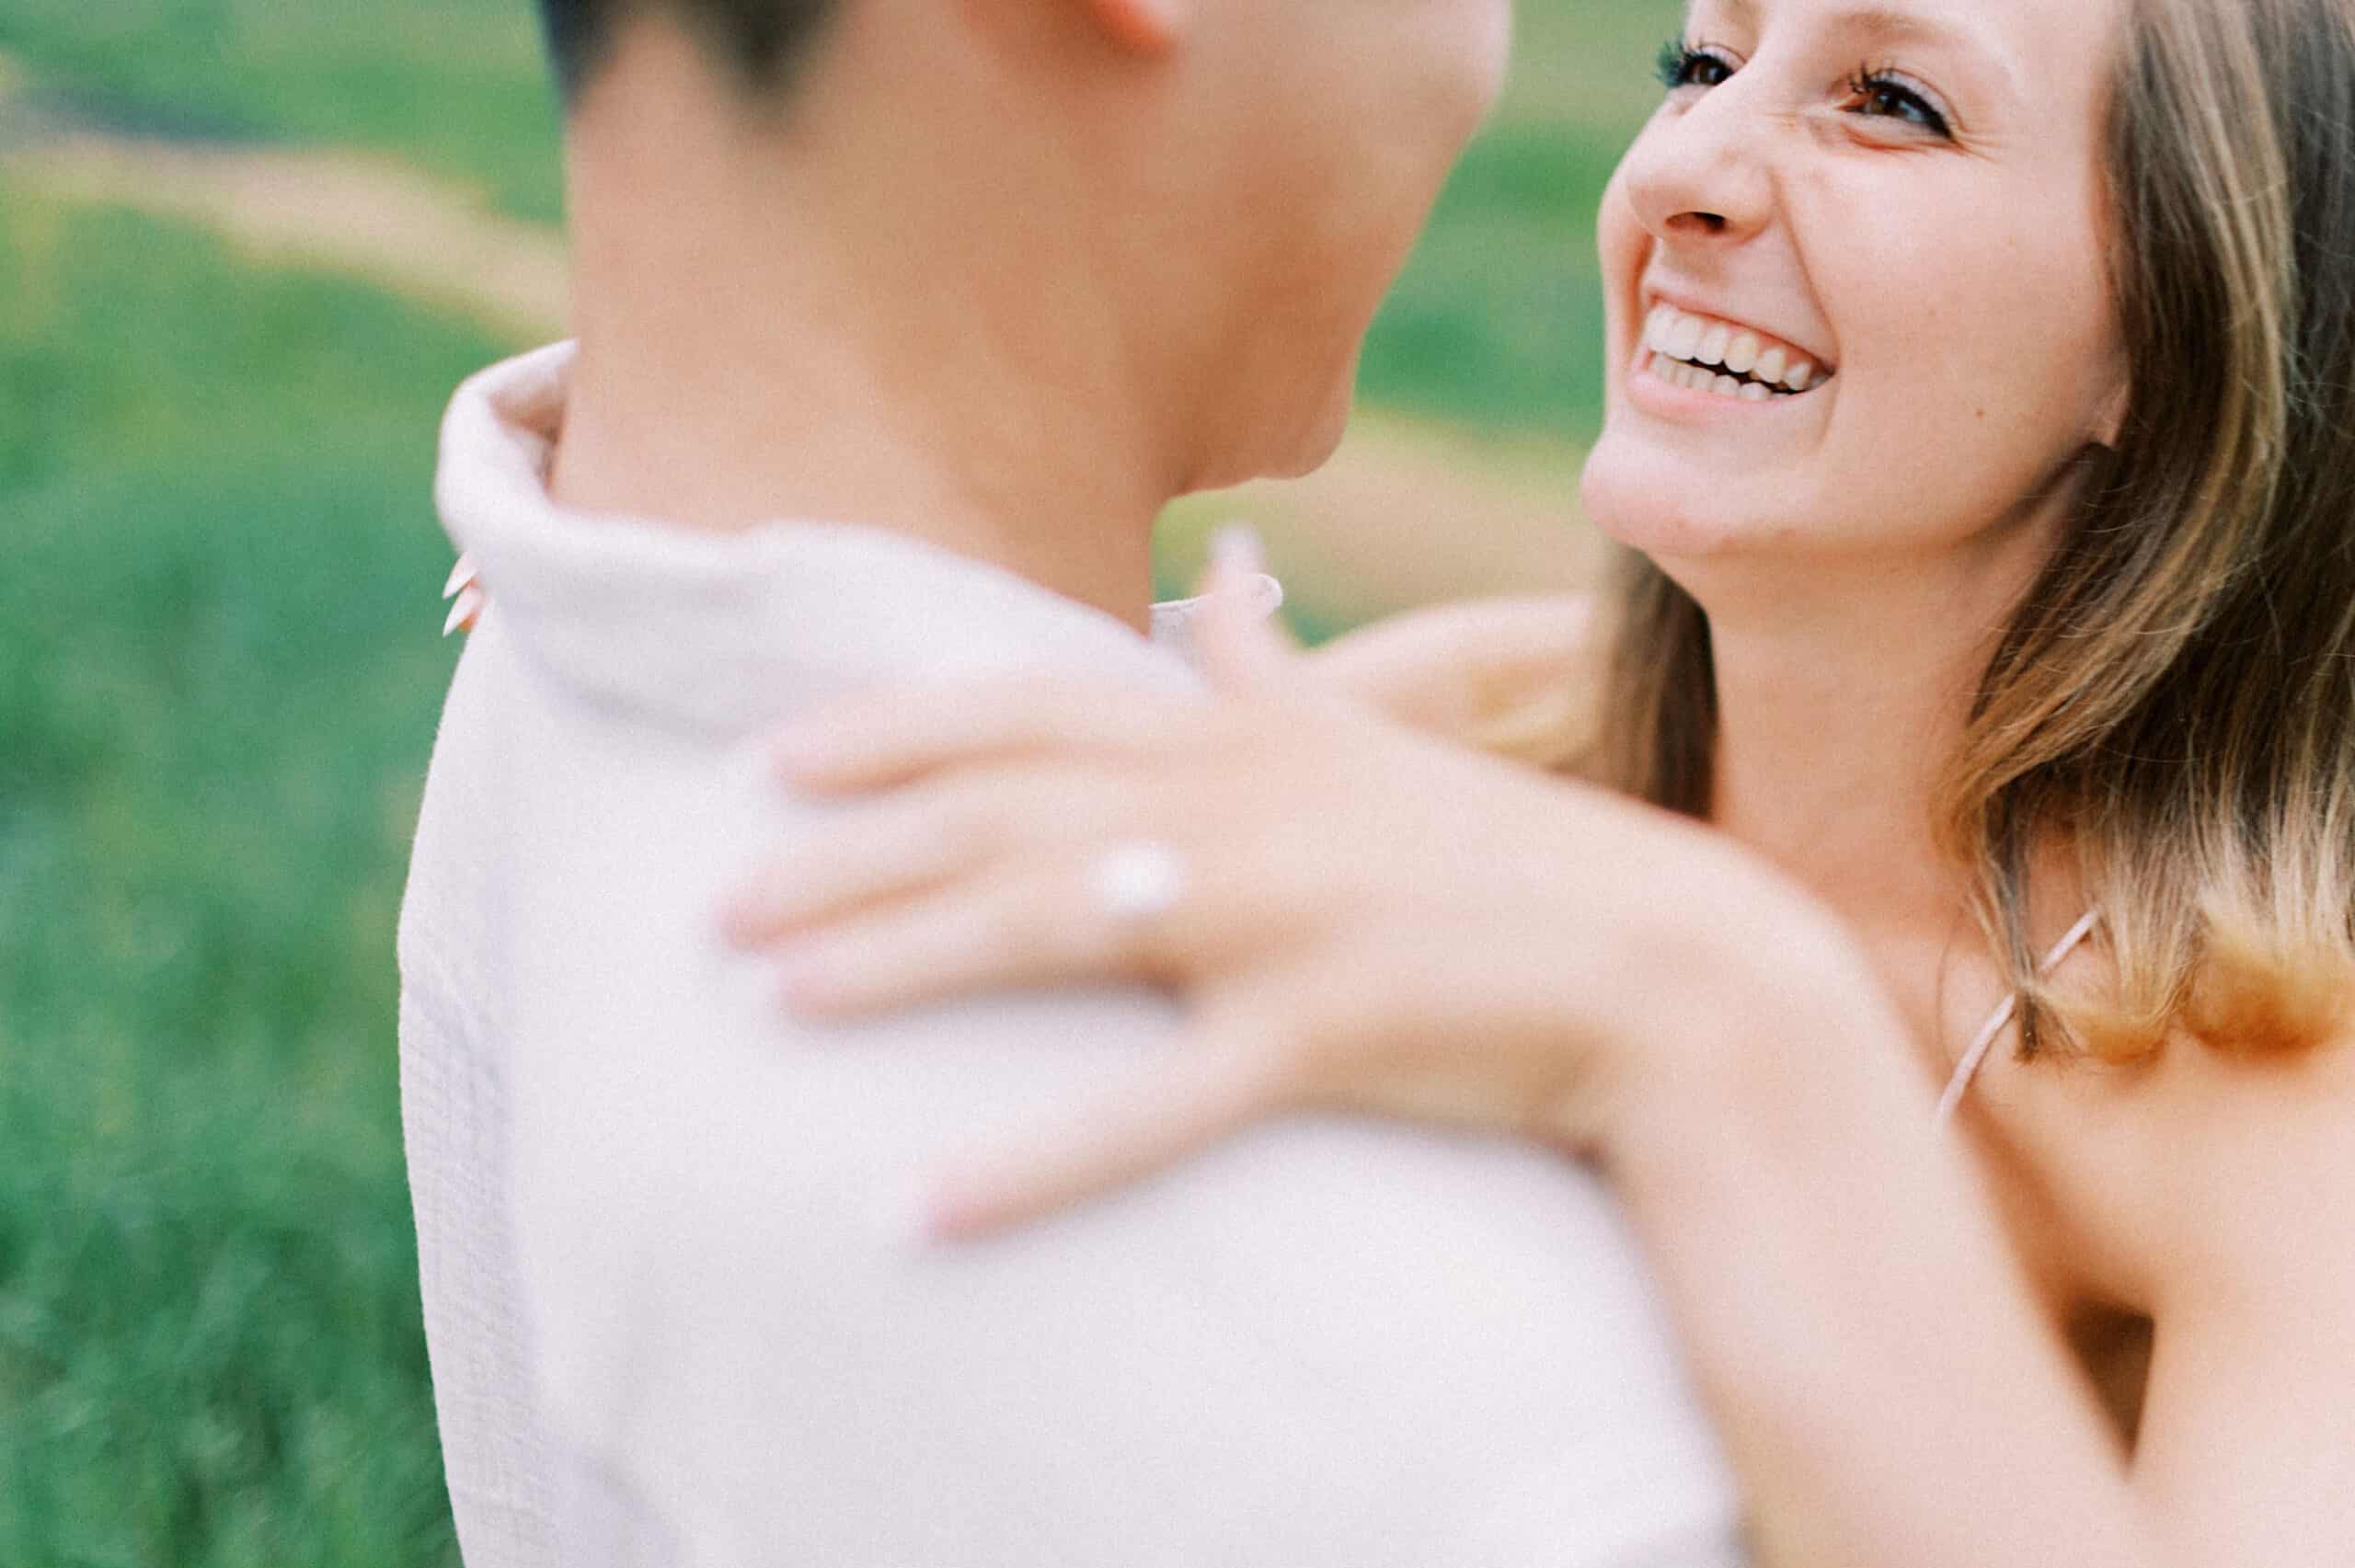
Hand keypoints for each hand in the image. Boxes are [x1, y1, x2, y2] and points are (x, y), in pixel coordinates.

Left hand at [723, 534, 1839, 1239]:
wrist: (1675, 971)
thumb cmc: (1505, 860)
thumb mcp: (1382, 742)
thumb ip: (1280, 669)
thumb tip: (1233, 572)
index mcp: (1246, 737)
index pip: (1037, 709)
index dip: (897, 728)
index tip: (773, 758)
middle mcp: (1246, 803)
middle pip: (1008, 816)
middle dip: (850, 855)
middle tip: (717, 907)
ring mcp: (1285, 913)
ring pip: (1052, 926)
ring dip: (899, 966)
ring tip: (771, 1010)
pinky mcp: (1329, 1032)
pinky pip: (1157, 1105)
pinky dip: (1036, 1158)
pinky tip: (922, 1207)